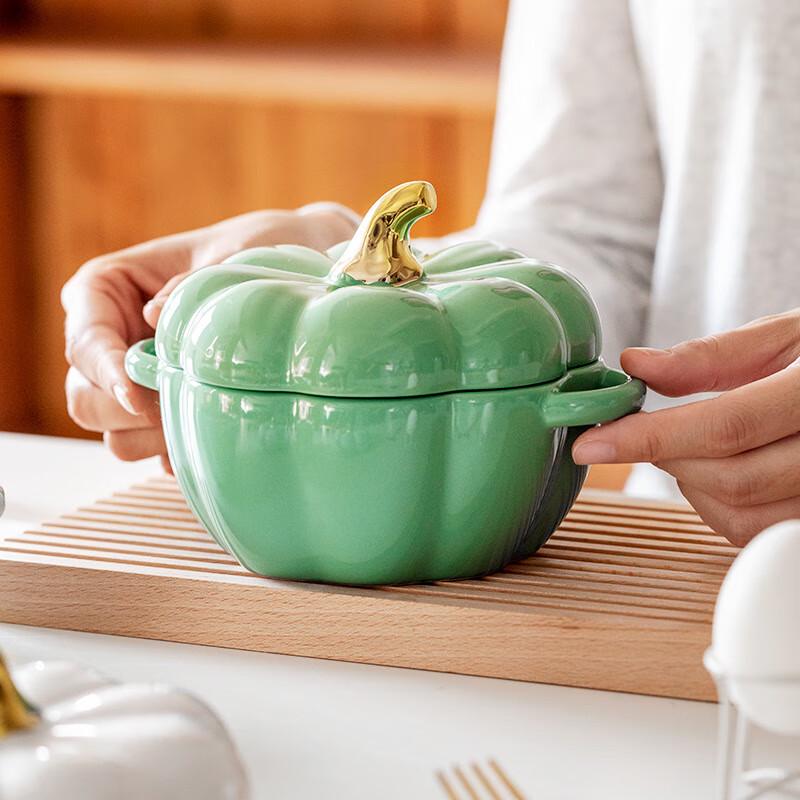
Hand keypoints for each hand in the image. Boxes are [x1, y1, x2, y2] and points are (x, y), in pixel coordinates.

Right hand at [62, 204, 357, 465]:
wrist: (291, 270)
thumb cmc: (253, 252)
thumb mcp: (231, 253)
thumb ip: (192, 283)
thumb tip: (153, 318)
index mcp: (103, 290)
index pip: (85, 341)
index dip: (106, 372)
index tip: (137, 394)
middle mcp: (107, 340)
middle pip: (85, 398)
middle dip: (129, 412)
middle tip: (183, 405)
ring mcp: (130, 381)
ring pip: (114, 434)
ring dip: (156, 436)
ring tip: (206, 412)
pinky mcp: (159, 411)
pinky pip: (151, 450)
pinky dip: (176, 450)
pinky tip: (211, 430)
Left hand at [572, 311, 799, 544]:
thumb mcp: (788, 335)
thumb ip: (711, 355)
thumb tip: (637, 366)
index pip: (725, 425)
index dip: (648, 438)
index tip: (592, 442)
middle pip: (730, 478)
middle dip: (669, 458)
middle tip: (650, 432)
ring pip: (743, 516)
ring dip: (692, 487)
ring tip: (691, 449)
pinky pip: (761, 532)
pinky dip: (722, 510)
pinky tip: (721, 474)